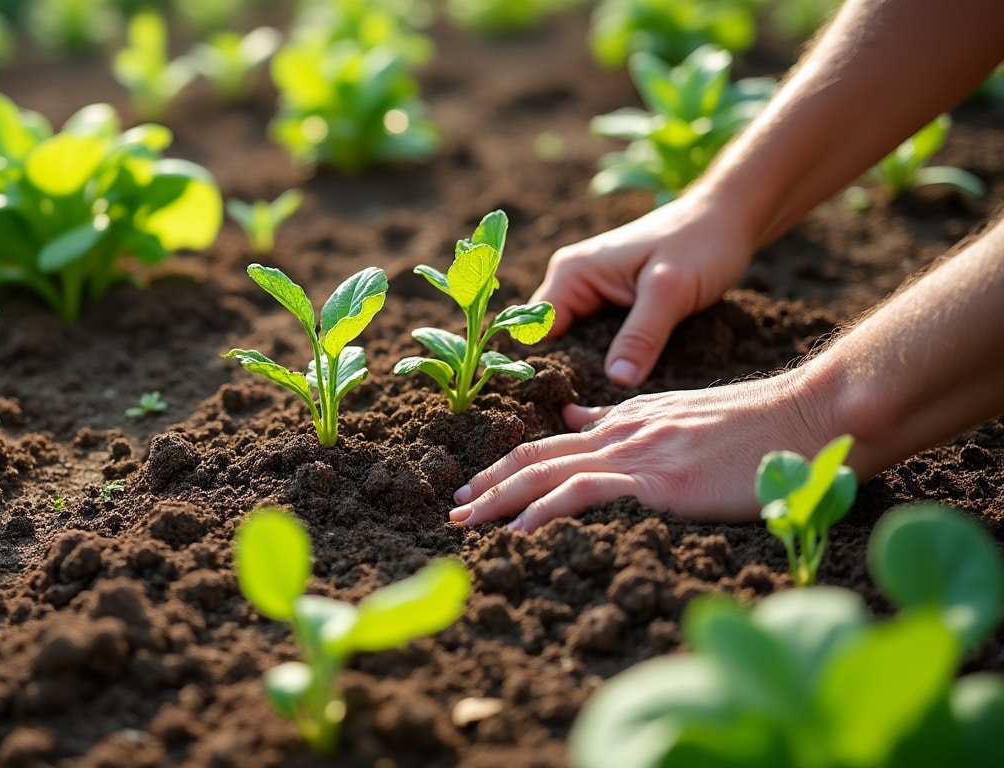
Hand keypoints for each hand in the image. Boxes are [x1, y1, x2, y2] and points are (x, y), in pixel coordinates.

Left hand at [448, 370, 836, 530]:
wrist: (805, 417)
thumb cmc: (758, 425)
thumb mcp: (679, 414)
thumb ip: (624, 419)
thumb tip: (575, 422)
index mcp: (626, 421)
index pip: (550, 444)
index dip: (507, 466)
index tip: (477, 488)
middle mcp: (620, 433)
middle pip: (534, 458)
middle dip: (487, 485)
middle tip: (453, 510)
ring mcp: (635, 454)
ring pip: (546, 474)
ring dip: (499, 501)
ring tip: (468, 525)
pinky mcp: (655, 481)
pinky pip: (583, 494)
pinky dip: (543, 513)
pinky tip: (518, 533)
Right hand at [534, 190, 755, 385]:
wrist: (729, 220)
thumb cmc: (701, 243)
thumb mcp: (671, 292)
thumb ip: (642, 335)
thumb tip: (616, 380)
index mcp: (572, 274)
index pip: (536, 331)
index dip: (547, 367)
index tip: (567, 403)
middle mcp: (572, 282)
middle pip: (554, 343)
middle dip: (571, 375)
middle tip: (594, 412)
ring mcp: (592, 293)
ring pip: (578, 345)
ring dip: (593, 370)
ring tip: (609, 403)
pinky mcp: (612, 303)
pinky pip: (600, 340)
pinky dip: (611, 360)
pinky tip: (627, 381)